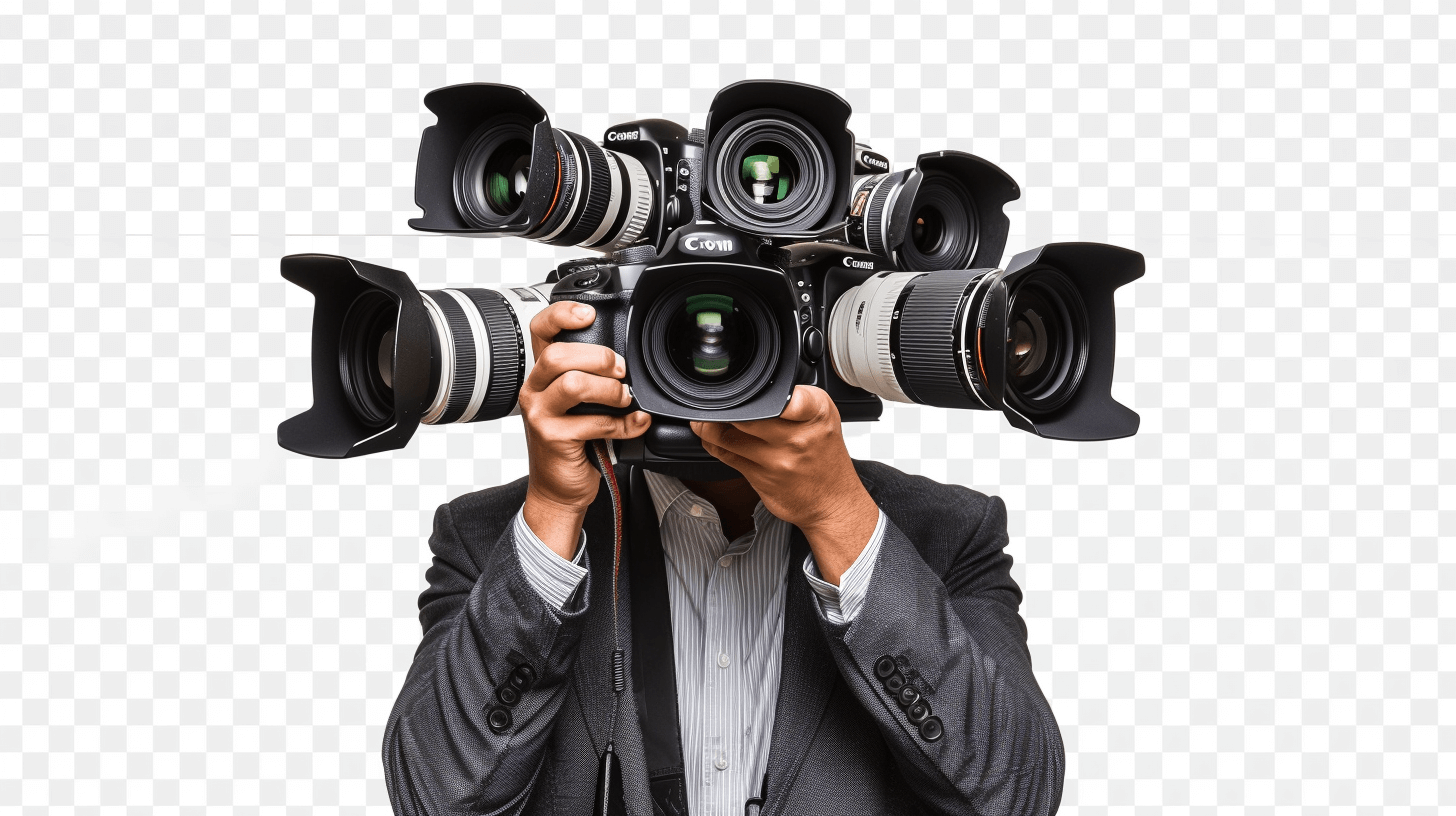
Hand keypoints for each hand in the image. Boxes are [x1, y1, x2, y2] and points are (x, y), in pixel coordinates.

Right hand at [519, 301, 650, 556]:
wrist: (557, 488)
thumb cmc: (572, 442)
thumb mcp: (578, 404)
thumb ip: (592, 378)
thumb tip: (628, 360)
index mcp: (541, 375)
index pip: (540, 330)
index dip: (562, 314)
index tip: (589, 315)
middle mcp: (534, 390)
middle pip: (558, 355)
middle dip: (599, 357)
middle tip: (620, 370)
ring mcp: (540, 414)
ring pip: (573, 383)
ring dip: (610, 389)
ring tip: (625, 398)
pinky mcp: (553, 438)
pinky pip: (594, 422)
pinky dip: (624, 424)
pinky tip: (634, 424)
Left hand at [690, 385, 879, 583]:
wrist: (831, 500)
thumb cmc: (825, 453)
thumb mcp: (823, 415)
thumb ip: (796, 398)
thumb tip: (758, 386)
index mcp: (815, 415)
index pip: (787, 399)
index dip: (764, 394)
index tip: (749, 391)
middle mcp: (796, 438)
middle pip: (745, 416)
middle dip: (726, 406)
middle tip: (715, 399)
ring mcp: (777, 462)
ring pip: (728, 436)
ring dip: (710, 425)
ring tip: (707, 416)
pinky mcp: (760, 479)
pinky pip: (726, 456)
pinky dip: (712, 442)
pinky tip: (711, 435)